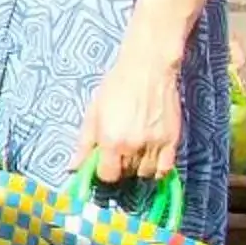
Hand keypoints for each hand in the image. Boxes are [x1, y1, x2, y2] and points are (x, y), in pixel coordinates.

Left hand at [75, 51, 181, 184]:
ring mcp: (155, 145)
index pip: (108, 175)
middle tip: (118, 153)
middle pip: (126, 174)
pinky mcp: (173, 140)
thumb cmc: (116, 87)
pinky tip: (150, 158)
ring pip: (146, 173)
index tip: (103, 163)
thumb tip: (73, 168)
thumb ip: (84, 144)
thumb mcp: (93, 113)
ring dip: (138, 168)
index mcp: (111, 140)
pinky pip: (166, 168)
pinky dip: (157, 169)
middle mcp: (133, 146)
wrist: (148, 68)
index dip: (103, 172)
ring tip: (133, 152)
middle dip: (120, 167)